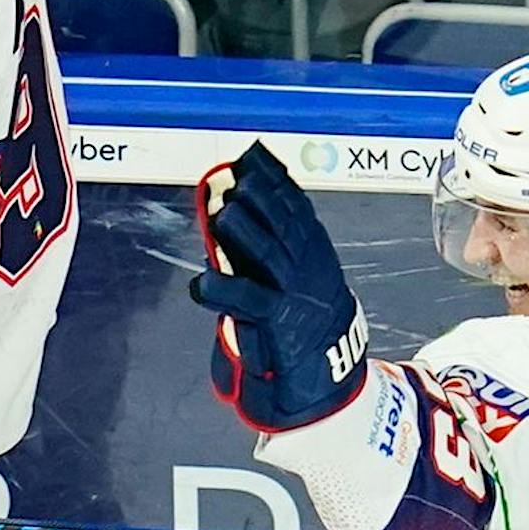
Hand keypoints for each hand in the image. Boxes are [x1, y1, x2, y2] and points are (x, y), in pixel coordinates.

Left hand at [189, 141, 368, 431]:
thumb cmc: (301, 320)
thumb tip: (224, 214)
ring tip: (225, 213)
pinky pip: (249, 305)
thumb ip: (261, 246)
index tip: (253, 155)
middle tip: (239, 176)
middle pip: (284, 226)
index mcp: (312, 250)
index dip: (275, 180)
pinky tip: (201, 284)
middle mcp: (306, 267)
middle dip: (263, 199)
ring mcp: (294, 295)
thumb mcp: (289, 275)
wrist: (327, 374)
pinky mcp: (278, 325)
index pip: (295, 207)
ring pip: (270, 258)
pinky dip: (224, 293)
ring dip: (248, 234)